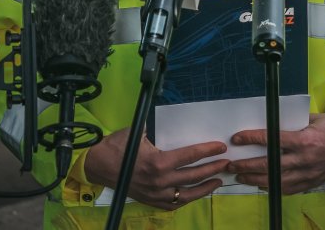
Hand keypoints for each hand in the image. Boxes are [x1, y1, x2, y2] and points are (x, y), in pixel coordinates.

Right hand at [83, 128, 229, 209]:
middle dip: (213, 169)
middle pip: (194, 176)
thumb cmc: (118, 146)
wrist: (98, 166)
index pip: (191, 156)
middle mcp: (159, 181)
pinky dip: (188, 199)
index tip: (221, 147)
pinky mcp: (151, 201)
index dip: (208, 151)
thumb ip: (158, 128)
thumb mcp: (139, 132)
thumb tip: (174, 119)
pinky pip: (174, 204)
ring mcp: (155, 194)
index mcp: (158, 162)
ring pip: (187, 194)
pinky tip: (197, 193)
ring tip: (218, 180)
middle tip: (226, 163)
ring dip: (205, 188)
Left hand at [227, 113, 324, 193]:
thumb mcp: (315, 118)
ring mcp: (309, 174)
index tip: (237, 138)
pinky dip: (272, 186)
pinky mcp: (312, 183)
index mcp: (306, 140)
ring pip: (276, 180)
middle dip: (246, 164)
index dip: (252, 138)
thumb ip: (294, 123)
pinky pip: (288, 188)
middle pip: (269, 165)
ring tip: (240, 176)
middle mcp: (305, 159)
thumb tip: (272, 123)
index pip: (272, 140)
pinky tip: (261, 184)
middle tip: (230, 164)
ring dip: (255, 179)